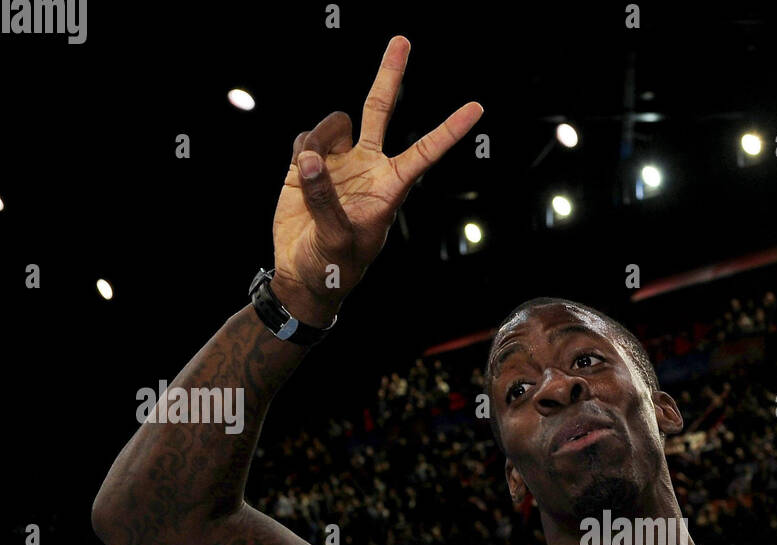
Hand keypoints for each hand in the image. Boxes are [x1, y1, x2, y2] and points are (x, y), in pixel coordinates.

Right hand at [270, 35, 482, 323]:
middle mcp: (368, 167)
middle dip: (390, 75)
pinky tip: (300, 173)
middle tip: (402, 41)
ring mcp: (339, 161)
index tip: (477, 110)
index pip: (425, 152)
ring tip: (310, 172)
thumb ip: (325, 199)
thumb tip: (311, 158)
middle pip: (381, 110)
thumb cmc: (334, 268)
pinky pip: (304, 140)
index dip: (450, 130)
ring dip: (318, 139)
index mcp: (389, 189)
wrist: (303, 272)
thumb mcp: (336, 241)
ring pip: (333, 122)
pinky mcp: (309, 163)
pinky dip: (300, 152)